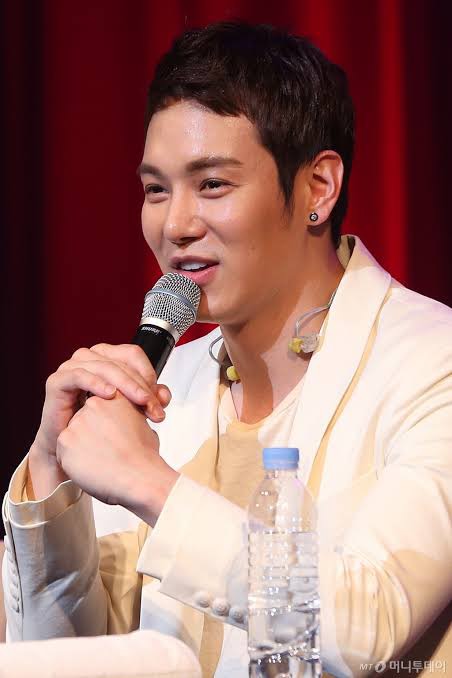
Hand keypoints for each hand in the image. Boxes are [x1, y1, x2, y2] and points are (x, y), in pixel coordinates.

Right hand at [33, 343, 171, 460]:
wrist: (75, 449)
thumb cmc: (100, 426)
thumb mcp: (131, 410)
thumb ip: (149, 399)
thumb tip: (164, 395)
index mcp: (107, 358)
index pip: (133, 354)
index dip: (149, 373)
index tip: (159, 399)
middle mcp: (89, 358)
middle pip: (121, 362)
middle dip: (141, 385)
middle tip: (154, 409)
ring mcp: (71, 367)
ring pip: (104, 366)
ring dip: (126, 385)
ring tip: (140, 403)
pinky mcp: (57, 381)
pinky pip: (78, 375)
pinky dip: (96, 383)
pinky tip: (110, 394)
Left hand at [56, 390, 178, 523]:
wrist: (139, 476)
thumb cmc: (144, 457)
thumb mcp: (144, 426)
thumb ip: (129, 418)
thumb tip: (126, 423)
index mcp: (113, 398)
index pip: (99, 410)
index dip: (104, 428)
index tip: (112, 440)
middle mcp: (93, 405)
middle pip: (84, 422)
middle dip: (90, 436)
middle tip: (106, 452)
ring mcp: (77, 422)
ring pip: (72, 437)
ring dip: (82, 450)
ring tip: (101, 461)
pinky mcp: (64, 440)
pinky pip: (63, 453)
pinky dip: (73, 463)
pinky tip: (91, 467)